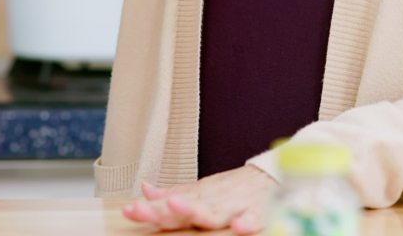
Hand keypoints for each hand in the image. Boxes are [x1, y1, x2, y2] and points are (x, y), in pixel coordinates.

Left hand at [122, 164, 276, 232]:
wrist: (273, 175)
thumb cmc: (234, 188)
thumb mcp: (203, 188)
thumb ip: (175, 192)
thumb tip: (145, 190)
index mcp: (200, 197)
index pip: (171, 204)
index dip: (150, 209)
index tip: (130, 210)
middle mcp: (215, 200)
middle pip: (187, 208)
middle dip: (164, 209)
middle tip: (143, 209)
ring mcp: (236, 206)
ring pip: (215, 212)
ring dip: (196, 210)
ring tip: (176, 206)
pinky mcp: (259, 212)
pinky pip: (255, 219)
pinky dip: (248, 222)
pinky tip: (240, 227)